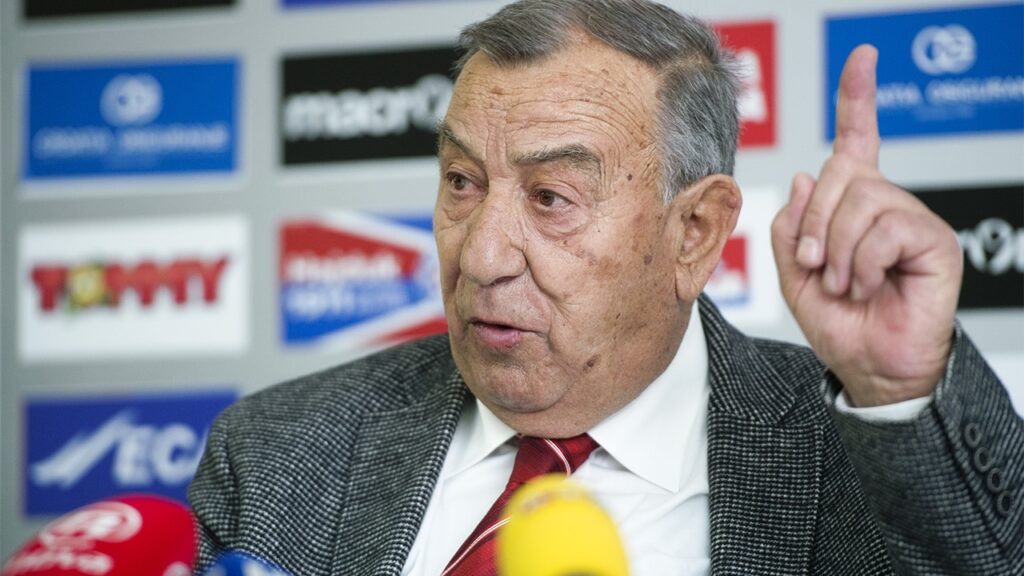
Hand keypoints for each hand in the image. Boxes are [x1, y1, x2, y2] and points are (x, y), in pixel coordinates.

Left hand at [771, 45, 963, 406]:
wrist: (868, 367)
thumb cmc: (838, 321)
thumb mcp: (794, 273)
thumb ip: (793, 227)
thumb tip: (808, 176)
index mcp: (852, 206)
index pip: (857, 141)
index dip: (858, 99)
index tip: (862, 57)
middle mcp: (886, 204)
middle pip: (842, 174)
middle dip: (816, 223)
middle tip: (817, 266)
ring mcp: (912, 220)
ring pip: (862, 200)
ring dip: (839, 249)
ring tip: (846, 282)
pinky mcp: (934, 241)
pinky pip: (886, 228)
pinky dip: (863, 261)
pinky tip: (868, 285)